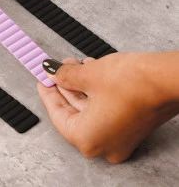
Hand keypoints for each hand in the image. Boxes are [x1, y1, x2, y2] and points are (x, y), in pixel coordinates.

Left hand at [38, 53, 178, 162]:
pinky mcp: (131, 125)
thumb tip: (53, 72)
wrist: (167, 78)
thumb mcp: (87, 75)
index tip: (42, 80)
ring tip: (72, 64)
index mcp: (88, 139)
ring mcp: (120, 137)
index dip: (47, 93)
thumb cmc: (133, 83)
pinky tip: (89, 71)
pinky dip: (94, 90)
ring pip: (89, 108)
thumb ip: (65, 76)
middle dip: (64, 86)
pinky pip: (103, 109)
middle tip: (55, 69)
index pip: (58, 115)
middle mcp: (105, 144)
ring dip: (79, 85)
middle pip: (73, 112)